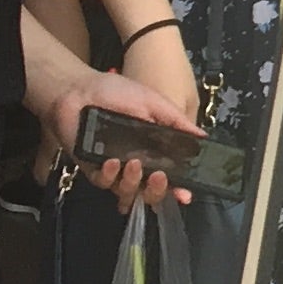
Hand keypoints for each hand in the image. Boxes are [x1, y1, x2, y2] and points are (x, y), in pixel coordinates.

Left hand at [31, 60, 200, 205]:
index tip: (185, 194)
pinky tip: (111, 162)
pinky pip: (104, 184)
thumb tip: (202, 138)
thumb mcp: (153, 102)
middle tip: (159, 177)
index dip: (178, 188)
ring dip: (133, 183)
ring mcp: (114, 170)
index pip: (170, 176)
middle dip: (157, 191)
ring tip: (133, 163)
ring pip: (128, 193)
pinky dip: (109, 176)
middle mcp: (136, 164)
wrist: (79, 89)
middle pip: (150, 193)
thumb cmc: (116, 92)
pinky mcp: (93, 170)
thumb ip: (176, 121)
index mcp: (154, 150)